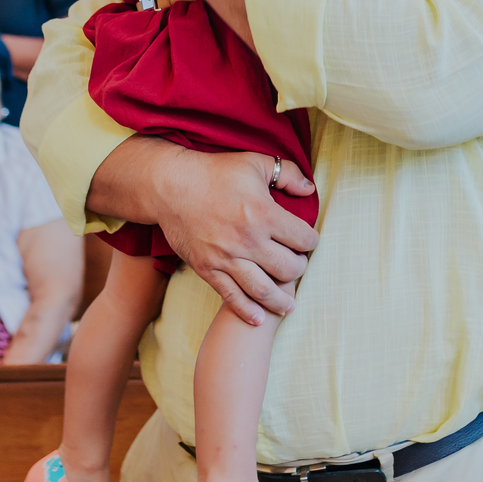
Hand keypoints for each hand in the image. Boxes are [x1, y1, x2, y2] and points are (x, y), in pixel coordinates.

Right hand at [100, 140, 319, 324]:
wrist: (170, 185)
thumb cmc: (215, 171)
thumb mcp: (255, 162)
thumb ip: (287, 173)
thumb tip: (309, 189)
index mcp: (264, 214)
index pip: (302, 239)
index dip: (312, 241)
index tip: (309, 241)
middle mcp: (248, 240)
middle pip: (288, 268)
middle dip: (299, 269)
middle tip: (298, 265)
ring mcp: (226, 258)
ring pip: (263, 290)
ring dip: (281, 300)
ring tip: (289, 304)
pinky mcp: (207, 269)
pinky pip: (231, 296)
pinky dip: (248, 311)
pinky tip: (259, 319)